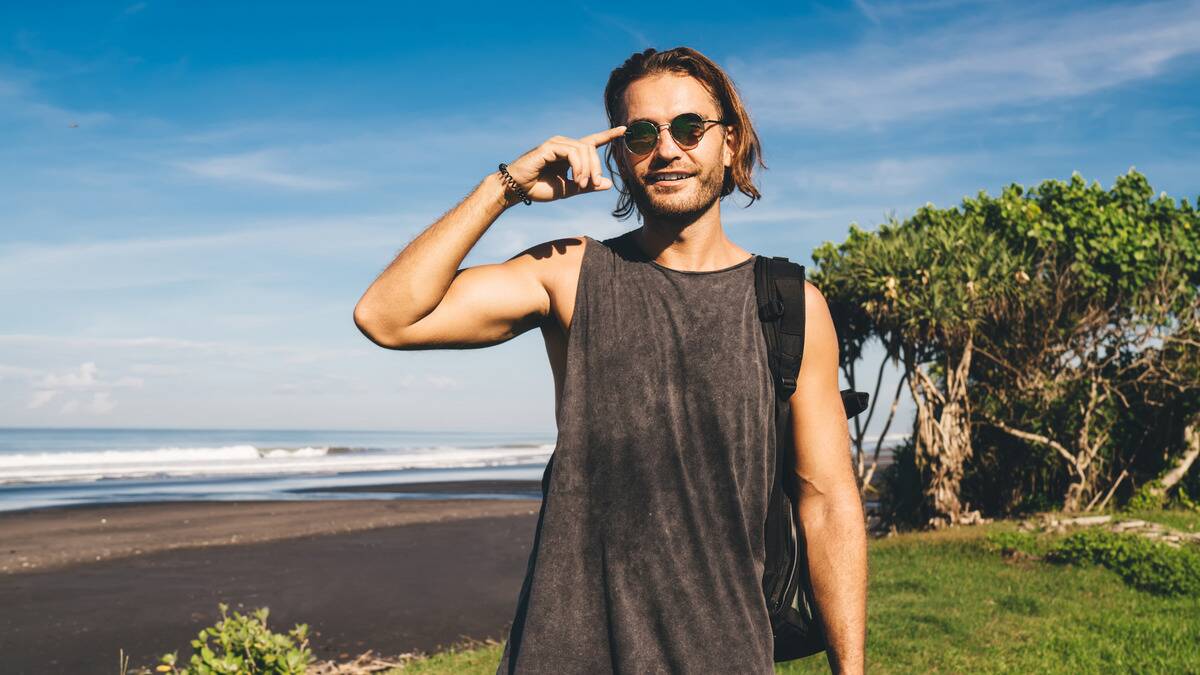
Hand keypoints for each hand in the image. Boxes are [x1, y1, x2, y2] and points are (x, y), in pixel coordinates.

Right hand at [502, 126, 626, 202]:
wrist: (517, 190)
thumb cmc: (539, 188)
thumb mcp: (568, 189)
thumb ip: (587, 186)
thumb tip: (608, 183)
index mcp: (570, 153)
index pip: (592, 141)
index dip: (608, 135)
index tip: (624, 130)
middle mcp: (564, 144)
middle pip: (591, 149)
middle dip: (596, 167)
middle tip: (592, 185)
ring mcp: (556, 144)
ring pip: (583, 150)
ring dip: (587, 170)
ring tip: (581, 184)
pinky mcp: (549, 147)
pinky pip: (572, 153)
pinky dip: (578, 167)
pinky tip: (575, 179)